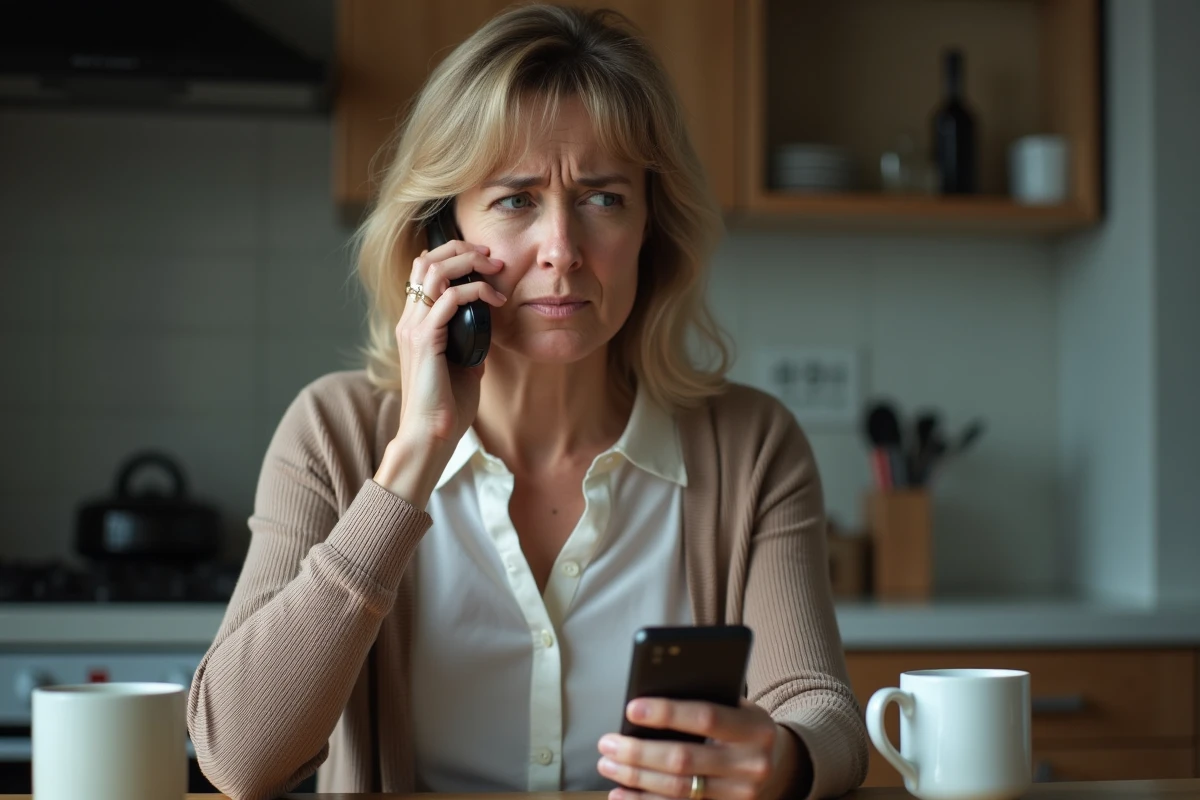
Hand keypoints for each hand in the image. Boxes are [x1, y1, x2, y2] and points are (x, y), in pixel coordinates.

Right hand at [374, 239, 505, 503]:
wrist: (430, 436)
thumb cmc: (446, 408)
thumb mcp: (464, 366)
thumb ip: (470, 343)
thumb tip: (489, 328)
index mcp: (414, 324)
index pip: (424, 271)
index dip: (453, 256)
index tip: (485, 262)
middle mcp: (409, 320)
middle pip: (427, 260)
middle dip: (462, 250)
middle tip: (492, 257)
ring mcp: (413, 328)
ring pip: (435, 271)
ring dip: (468, 263)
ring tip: (495, 269)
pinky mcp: (424, 340)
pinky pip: (449, 298)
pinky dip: (475, 291)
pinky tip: (495, 301)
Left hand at [597, 699, 802, 799]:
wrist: (777, 762)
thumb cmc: (741, 724)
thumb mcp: (735, 705)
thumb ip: (703, 698)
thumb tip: (646, 699)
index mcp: (755, 727)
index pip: (706, 717)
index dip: (667, 712)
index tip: (631, 708)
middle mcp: (752, 765)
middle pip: (684, 760)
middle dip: (639, 752)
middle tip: (607, 743)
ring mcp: (740, 795)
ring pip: (679, 789)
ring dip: (636, 778)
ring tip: (608, 764)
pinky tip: (621, 794)